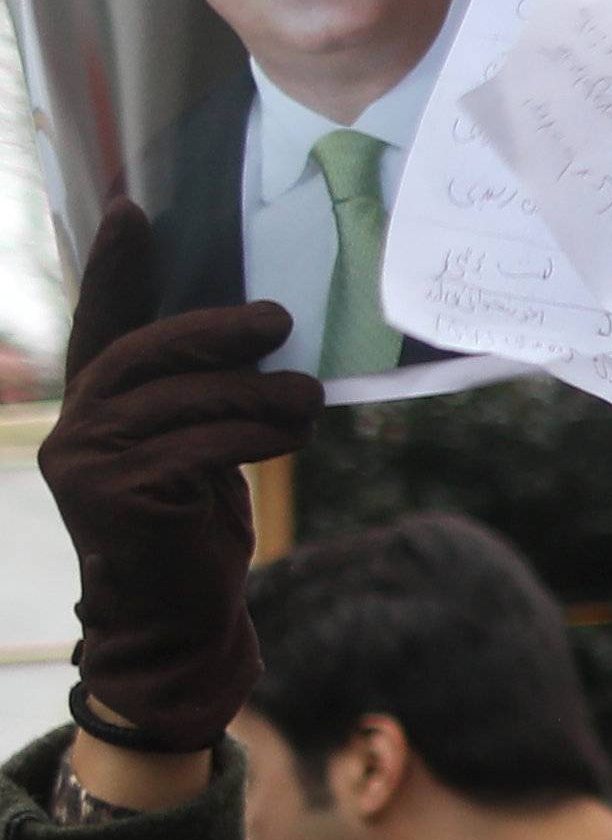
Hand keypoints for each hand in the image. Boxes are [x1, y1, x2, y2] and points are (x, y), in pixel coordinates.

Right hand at [38, 201, 322, 752]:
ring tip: (309, 396)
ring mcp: (86, 462)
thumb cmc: (196, 539)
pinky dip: (254, 434)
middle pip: (146, 352)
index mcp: (92, 411)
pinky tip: (292, 434)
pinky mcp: (117, 494)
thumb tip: (264, 336)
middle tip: (278, 320)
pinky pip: (199, 443)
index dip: (113, 270)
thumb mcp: (200, 455)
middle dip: (216, 330)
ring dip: (257, 392)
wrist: (180, 628)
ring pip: (182, 399)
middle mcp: (74, 429)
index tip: (132, 211)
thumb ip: (202, 401)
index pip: (101, 327)